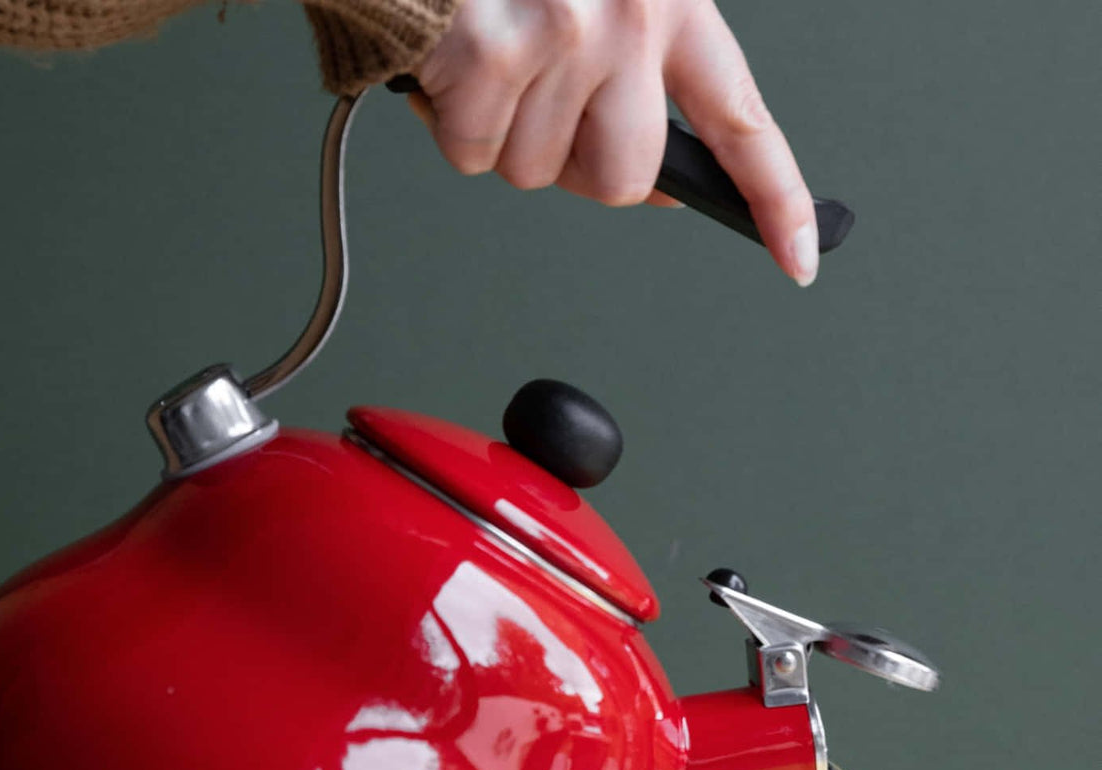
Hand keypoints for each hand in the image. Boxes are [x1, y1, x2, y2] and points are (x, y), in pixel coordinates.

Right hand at [408, 0, 819, 285]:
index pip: (741, 120)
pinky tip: (452, 66)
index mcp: (673, 1)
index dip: (775, 199)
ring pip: (536, 174)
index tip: (800, 260)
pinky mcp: (492, 54)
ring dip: (504, 136)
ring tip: (492, 61)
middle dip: (575, 165)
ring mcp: (562, 35)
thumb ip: (640, 86)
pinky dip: (452, 124)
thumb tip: (657, 190)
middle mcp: (630, 16)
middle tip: (541, 105)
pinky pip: (473, 154)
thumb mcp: (603, 2)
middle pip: (621, 181)